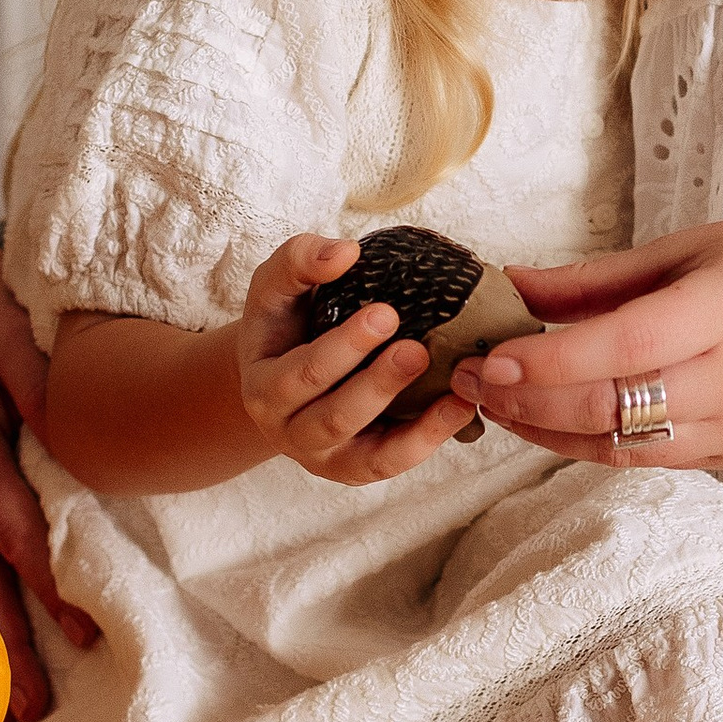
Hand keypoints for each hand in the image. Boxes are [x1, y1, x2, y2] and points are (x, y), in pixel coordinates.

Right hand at [237, 236, 489, 485]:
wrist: (283, 366)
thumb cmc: (285, 321)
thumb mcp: (277, 284)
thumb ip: (302, 260)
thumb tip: (345, 253)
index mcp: (263, 387)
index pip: (301, 374)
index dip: (344, 347)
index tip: (386, 312)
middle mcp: (288, 431)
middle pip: (335, 417)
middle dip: (378, 384)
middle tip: (417, 349)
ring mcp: (324, 457)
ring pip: (368, 455)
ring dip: (415, 426)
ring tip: (455, 390)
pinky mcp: (357, 468)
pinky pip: (392, 465)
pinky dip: (428, 442)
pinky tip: (459, 409)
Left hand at [454, 214, 722, 469]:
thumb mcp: (705, 243)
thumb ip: (607, 276)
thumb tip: (517, 286)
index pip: (616, 350)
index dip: (542, 362)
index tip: (485, 356)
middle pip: (609, 410)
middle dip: (526, 402)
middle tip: (468, 380)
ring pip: (624, 449)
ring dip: (551, 432)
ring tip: (498, 406)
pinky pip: (657, 459)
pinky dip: (601, 443)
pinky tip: (561, 420)